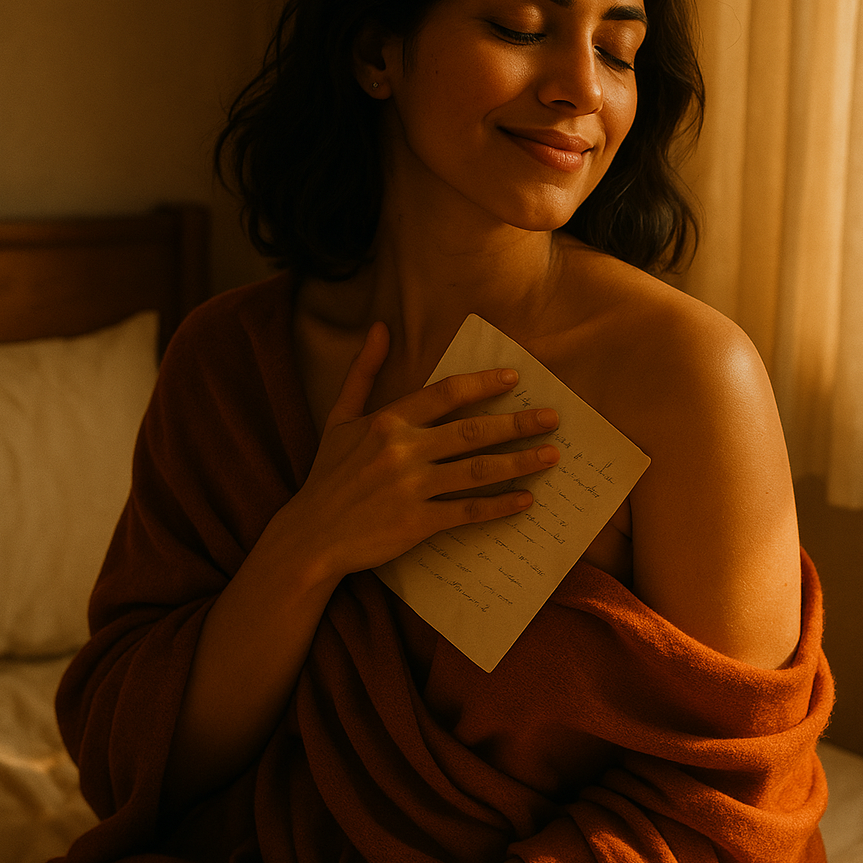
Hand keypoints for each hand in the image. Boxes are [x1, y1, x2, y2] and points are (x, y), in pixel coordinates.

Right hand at [288, 321, 559, 579]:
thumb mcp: (338, 418)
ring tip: (550, 456)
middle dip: (516, 423)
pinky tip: (525, 500)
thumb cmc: (327, 476)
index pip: (444, 394)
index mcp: (387, 421)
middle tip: (552, 418)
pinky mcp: (416, 523)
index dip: (482, 384)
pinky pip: (466, 511)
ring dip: (519, 462)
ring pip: (476, 471)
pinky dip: (498, 506)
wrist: (310, 535)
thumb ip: (362, 372)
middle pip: (471, 431)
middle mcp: (401, 451)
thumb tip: (380, 327)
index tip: (514, 380)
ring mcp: (410, 488)